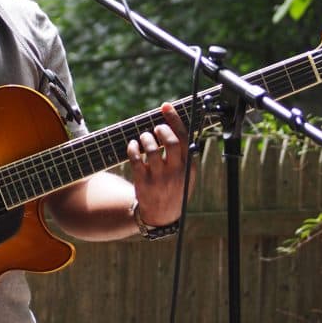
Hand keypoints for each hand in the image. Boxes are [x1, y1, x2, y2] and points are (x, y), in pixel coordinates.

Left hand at [126, 103, 190, 226]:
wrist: (162, 216)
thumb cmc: (175, 188)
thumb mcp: (187, 175)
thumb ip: (184, 154)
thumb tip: (173, 124)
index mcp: (189, 167)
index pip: (184, 138)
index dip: (174, 119)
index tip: (165, 106)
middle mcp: (176, 172)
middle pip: (171, 142)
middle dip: (162, 129)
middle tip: (156, 128)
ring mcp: (159, 178)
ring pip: (151, 149)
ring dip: (145, 137)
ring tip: (144, 137)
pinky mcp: (143, 183)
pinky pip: (135, 159)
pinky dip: (132, 148)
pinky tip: (133, 145)